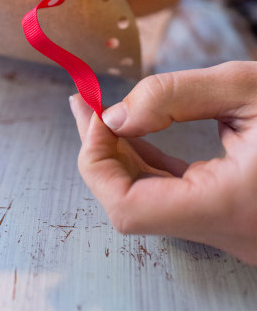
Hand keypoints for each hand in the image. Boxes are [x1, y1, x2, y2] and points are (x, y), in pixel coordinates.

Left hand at [69, 62, 256, 264]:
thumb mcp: (250, 89)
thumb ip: (174, 96)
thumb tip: (114, 115)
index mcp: (228, 208)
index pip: (126, 208)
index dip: (97, 160)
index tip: (96, 113)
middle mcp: (227, 232)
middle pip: (131, 203)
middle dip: (100, 150)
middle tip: (82, 103)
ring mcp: (231, 231)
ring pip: (152, 200)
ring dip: (122, 154)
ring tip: (98, 111)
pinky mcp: (234, 218)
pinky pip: (177, 195)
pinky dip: (151, 163)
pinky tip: (135, 130)